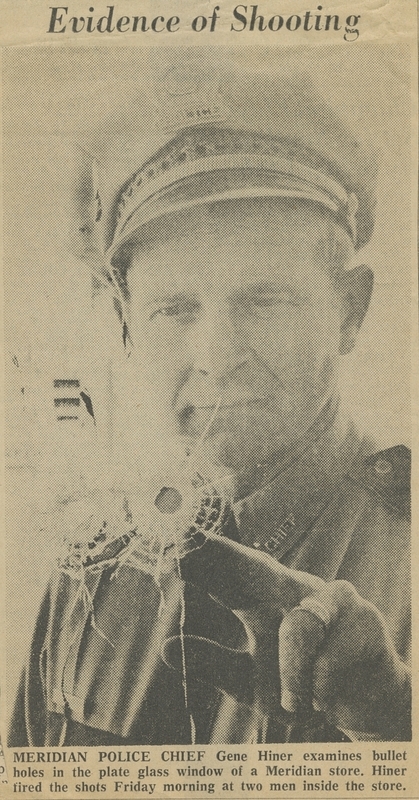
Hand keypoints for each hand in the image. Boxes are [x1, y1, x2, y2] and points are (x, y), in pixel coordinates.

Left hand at [167, 532, 409, 739]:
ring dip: (294, 673)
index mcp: (265, 598)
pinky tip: (328, 697)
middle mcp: (294, 589)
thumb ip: (211, 663)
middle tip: (190, 549)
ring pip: (300, 630)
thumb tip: (165, 648)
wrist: (364, 700)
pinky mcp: (363, 621)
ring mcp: (331, 601)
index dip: (207, 557)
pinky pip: (333, 657)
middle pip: (260, 569)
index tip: (177, 541)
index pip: (232, 572)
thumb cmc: (299, 681)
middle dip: (227, 558)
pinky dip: (324, 686)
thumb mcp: (248, 679)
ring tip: (294, 705)